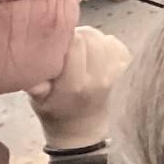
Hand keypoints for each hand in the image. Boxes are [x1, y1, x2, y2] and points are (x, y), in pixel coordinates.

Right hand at [27, 26, 131, 149]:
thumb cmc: (56, 110)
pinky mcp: (127, 69)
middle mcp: (100, 78)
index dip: (62, 37)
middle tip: (65, 47)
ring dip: (89, 39)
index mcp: (75, 85)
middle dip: (75, 35)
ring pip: (102, 37)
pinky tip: (93, 55)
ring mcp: (117, 73)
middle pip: (90, 35)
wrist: (84, 127)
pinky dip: (103, 43)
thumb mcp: (37, 99)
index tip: (55, 44)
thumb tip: (35, 59)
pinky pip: (115, 42)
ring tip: (79, 52)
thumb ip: (36, 80)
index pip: (74, 43)